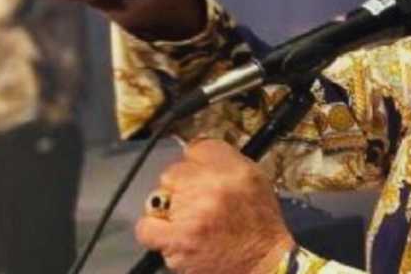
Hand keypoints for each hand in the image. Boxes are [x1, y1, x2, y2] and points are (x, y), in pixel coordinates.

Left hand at [136, 140, 295, 273]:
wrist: (264, 263)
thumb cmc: (260, 223)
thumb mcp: (256, 180)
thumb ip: (226, 162)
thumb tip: (194, 152)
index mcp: (236, 170)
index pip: (198, 147)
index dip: (197, 161)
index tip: (200, 172)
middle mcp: (215, 187)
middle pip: (174, 171)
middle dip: (183, 185)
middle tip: (197, 201)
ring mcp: (194, 214)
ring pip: (160, 197)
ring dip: (172, 208)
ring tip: (192, 221)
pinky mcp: (179, 240)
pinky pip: (147, 227)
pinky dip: (155, 229)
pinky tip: (172, 233)